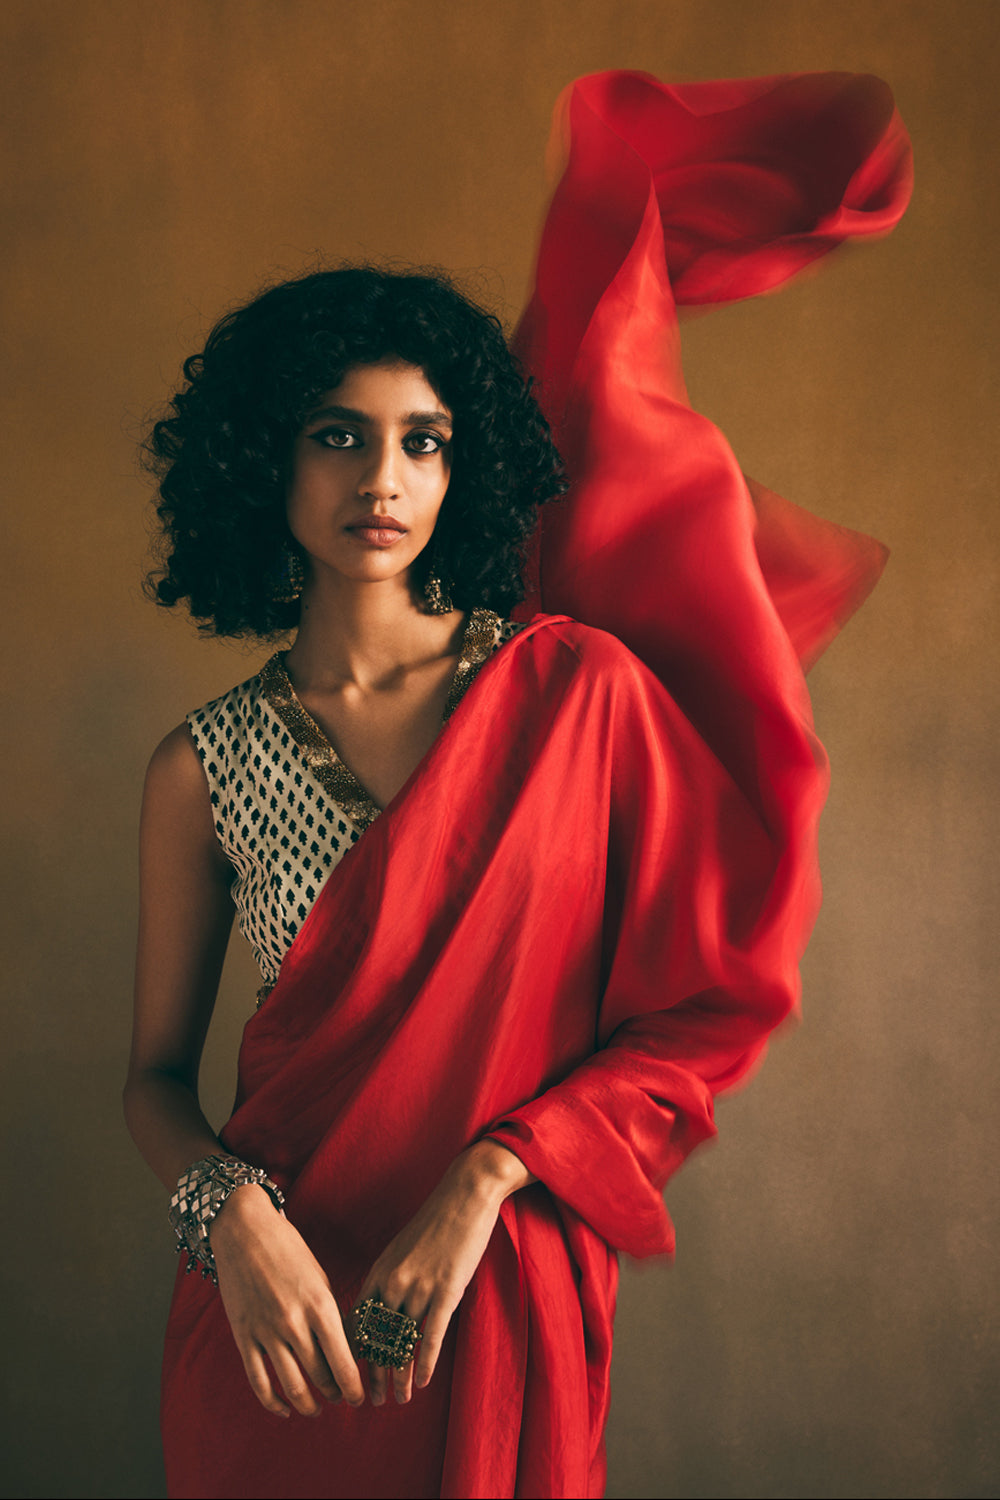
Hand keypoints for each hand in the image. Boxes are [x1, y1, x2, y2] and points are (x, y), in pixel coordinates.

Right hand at [210, 1184, 364, 1417]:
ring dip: (308, 1404)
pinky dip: (273, 1403)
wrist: (244, 1232)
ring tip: (317, 1408)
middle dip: (335, 1393)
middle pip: (321, 1377)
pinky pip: (259, 1382)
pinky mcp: (244, 1336)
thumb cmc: (289, 1251)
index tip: (359, 1398)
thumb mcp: (320, 1279)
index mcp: (320, 1306)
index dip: (354, 1388)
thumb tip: (346, 1351)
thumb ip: (332, 1315)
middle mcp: (294, 1323)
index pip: (344, 1362)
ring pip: (292, 1386)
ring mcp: (266, 1332)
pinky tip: (284, 1409)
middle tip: (342, 1398)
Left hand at [358, 1141, 532, 1405]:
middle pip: (377, 1339)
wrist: (463, 1196)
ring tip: (398, 1399)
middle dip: (373, 1374)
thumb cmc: (434, 1223)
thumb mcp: (400, 1250)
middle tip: (373, 1401)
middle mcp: (393, 1282)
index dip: (353, 1354)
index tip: (351, 1375)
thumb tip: (378, 1312)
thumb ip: (388, 1280)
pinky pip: (431, 1335)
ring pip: (403, 1343)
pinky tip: (422, 1381)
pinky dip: (425, 1362)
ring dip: (399, 1376)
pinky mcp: (446, 1290)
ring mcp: (420, 1287)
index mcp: (378, 1272)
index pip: (357, 1323)